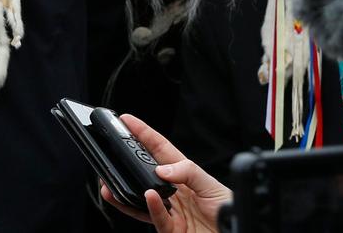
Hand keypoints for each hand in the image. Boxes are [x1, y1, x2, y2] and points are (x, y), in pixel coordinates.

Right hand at [97, 114, 229, 232]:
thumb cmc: (230, 210)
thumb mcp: (213, 185)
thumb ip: (188, 172)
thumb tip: (162, 169)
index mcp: (184, 175)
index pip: (159, 150)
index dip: (143, 134)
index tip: (127, 120)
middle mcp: (174, 192)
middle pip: (144, 173)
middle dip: (126, 162)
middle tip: (112, 149)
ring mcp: (171, 211)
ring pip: (141, 198)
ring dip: (125, 189)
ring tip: (113, 180)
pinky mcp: (172, 230)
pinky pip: (155, 218)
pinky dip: (150, 208)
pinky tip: (147, 197)